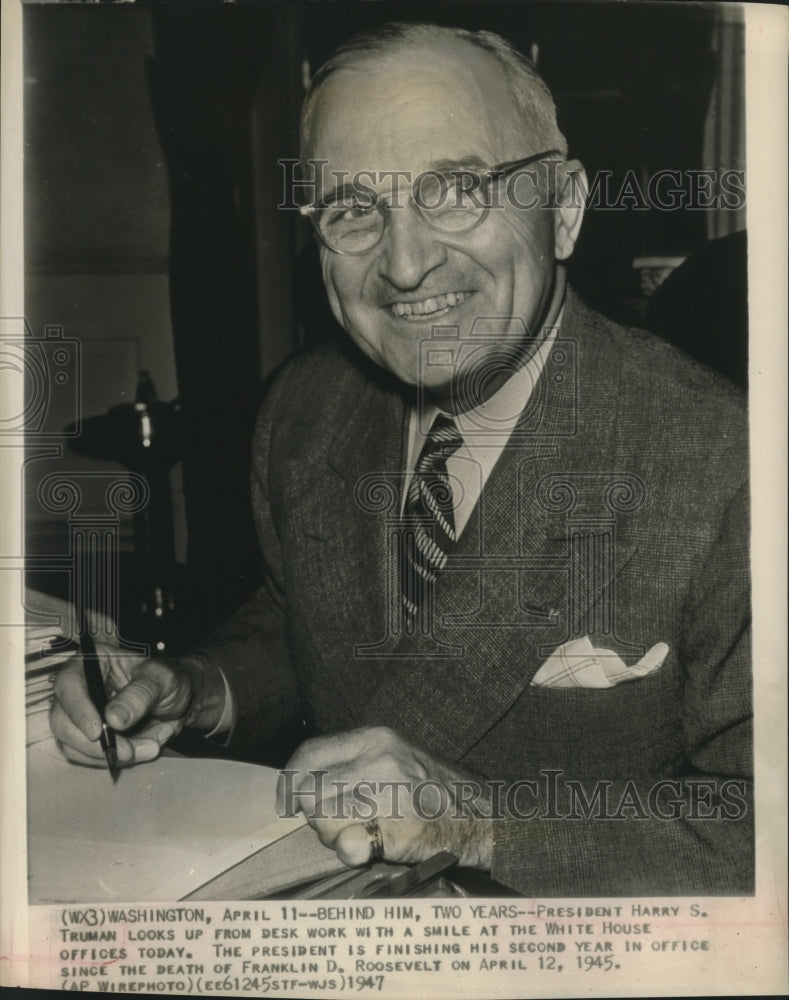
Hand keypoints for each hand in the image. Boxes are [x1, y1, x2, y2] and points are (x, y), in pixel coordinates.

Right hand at [50, 645, 193, 767]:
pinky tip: (141, 750)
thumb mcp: (162, 680)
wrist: (175, 701)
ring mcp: (80, 715)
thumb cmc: (167, 680)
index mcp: (93, 662)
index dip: (77, 709)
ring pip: (73, 744)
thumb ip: (140, 695)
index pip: (69, 683)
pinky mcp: (86, 737)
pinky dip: (114, 759)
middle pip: (62, 721)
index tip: (96, 732)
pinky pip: (88, 756)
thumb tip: (113, 719)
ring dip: (109, 754)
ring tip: (149, 747)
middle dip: (94, 744)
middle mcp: (79, 688)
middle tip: (128, 752)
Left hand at [277, 726, 492, 869]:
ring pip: (324, 822)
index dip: (291, 780)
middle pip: (310, 793)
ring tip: (361, 832)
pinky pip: (347, 847)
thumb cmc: (434, 788)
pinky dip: (352, 852)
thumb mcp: (396, 754)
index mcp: (375, 738)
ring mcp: (387, 796)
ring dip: (333, 836)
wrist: (483, 817)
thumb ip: (352, 762)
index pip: (309, 753)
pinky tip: (372, 846)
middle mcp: (378, 762)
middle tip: (336, 823)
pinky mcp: (395, 832)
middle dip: (314, 815)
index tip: (288, 799)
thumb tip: (300, 786)